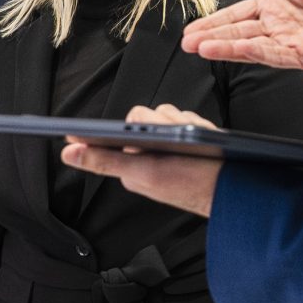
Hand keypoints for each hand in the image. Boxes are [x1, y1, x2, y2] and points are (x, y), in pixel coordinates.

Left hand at [61, 103, 221, 217]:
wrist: (235, 190)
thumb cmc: (191, 185)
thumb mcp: (143, 173)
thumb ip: (105, 160)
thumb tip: (68, 151)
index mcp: (130, 162)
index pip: (122, 128)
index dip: (132, 126)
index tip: (142, 132)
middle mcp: (146, 152)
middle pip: (145, 115)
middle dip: (165, 121)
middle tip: (179, 139)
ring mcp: (167, 145)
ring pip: (167, 113)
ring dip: (183, 122)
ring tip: (195, 143)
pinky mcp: (186, 140)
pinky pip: (186, 118)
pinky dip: (197, 124)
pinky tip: (205, 140)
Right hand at [182, 0, 302, 71]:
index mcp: (277, 2)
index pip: (238, 12)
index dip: (215, 20)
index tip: (193, 27)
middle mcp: (279, 24)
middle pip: (237, 32)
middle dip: (211, 37)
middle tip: (187, 42)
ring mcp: (289, 41)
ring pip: (249, 45)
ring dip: (224, 47)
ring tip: (200, 48)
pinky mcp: (302, 56)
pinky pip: (271, 55)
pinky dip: (250, 53)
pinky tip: (232, 51)